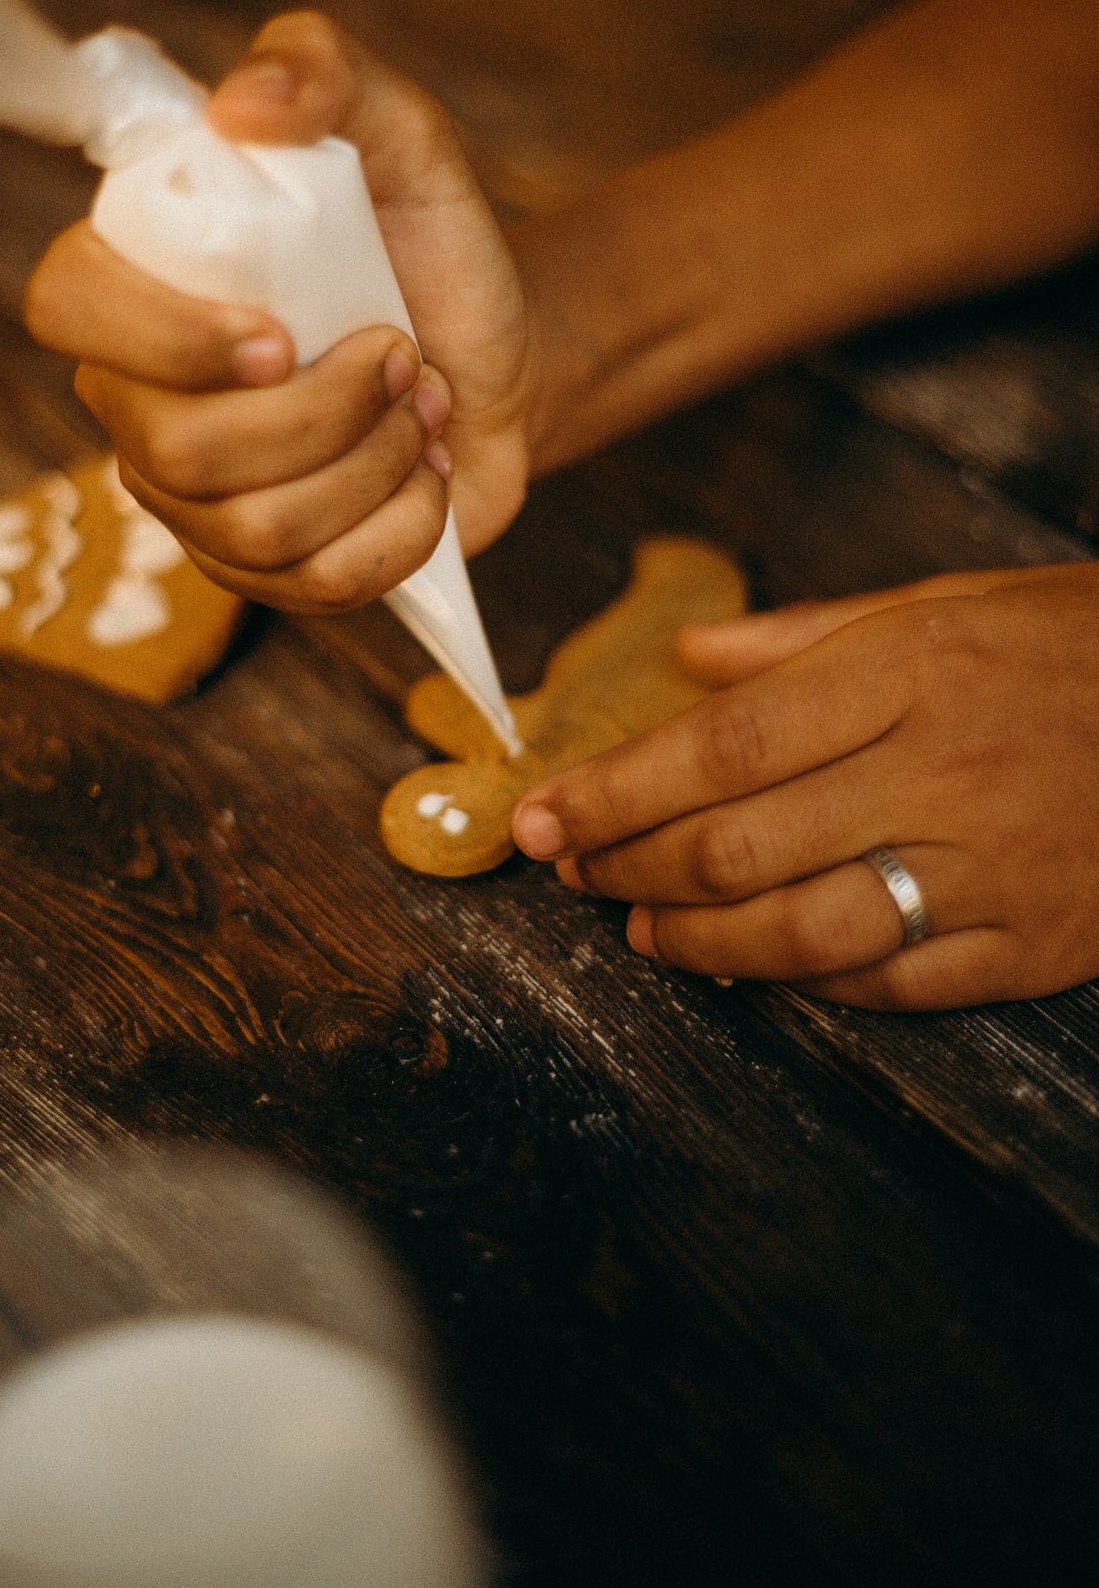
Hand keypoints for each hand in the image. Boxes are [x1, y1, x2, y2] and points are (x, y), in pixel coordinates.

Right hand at [26, 11, 535, 612]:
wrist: (504, 356)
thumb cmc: (429, 244)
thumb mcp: (402, 133)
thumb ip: (322, 69)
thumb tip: (238, 104)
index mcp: (140, 285)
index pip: (68, 309)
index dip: (165, 339)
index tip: (282, 335)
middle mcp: (144, 402)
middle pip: (177, 453)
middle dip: (322, 414)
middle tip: (400, 359)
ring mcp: (199, 502)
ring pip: (253, 531)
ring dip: (373, 466)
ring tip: (420, 410)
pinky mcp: (266, 572)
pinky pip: (316, 588)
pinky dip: (400, 532)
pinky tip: (424, 480)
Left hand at [511, 564, 1098, 1008]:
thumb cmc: (1077, 643)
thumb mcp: (950, 601)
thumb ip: (808, 635)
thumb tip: (688, 655)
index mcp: (907, 674)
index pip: (720, 746)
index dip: (614, 792)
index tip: (542, 816)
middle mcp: (940, 772)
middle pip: (740, 845)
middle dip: (630, 869)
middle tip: (576, 872)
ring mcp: (991, 868)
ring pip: (803, 933)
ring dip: (699, 944)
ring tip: (645, 931)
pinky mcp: (1035, 943)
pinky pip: (895, 986)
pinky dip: (809, 984)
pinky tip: (759, 966)